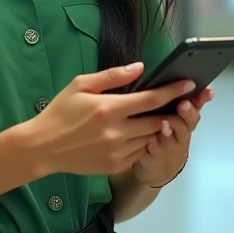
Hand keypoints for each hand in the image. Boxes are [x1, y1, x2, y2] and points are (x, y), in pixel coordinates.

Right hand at [30, 63, 196, 178]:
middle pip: (157, 121)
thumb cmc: (60, 112)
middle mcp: (116, 131)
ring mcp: (117, 151)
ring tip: (163, 117)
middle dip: (172, 111)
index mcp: (108, 108)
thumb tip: (140, 67)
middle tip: (183, 103)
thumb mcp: (80, 85)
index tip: (189, 84)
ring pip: (151, 138)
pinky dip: (145, 142)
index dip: (173, 91)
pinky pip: (140, 152)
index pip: (151, 99)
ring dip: (160, 127)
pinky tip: (140, 133)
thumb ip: (112, 76)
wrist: (43, 146)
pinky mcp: (115, 165)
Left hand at [131, 88, 213, 187]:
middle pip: (189, 120)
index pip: (197, 103)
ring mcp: (173, 143)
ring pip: (175, 135)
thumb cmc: (163, 131)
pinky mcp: (160, 153)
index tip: (207, 91)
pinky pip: (159, 147)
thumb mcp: (169, 114)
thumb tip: (169, 76)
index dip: (203, 98)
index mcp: (185, 115)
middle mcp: (182, 129)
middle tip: (184, 104)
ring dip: (172, 128)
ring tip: (166, 122)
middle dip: (188, 112)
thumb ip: (171, 98)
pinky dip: (156, 143)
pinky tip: (151, 138)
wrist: (158, 164)